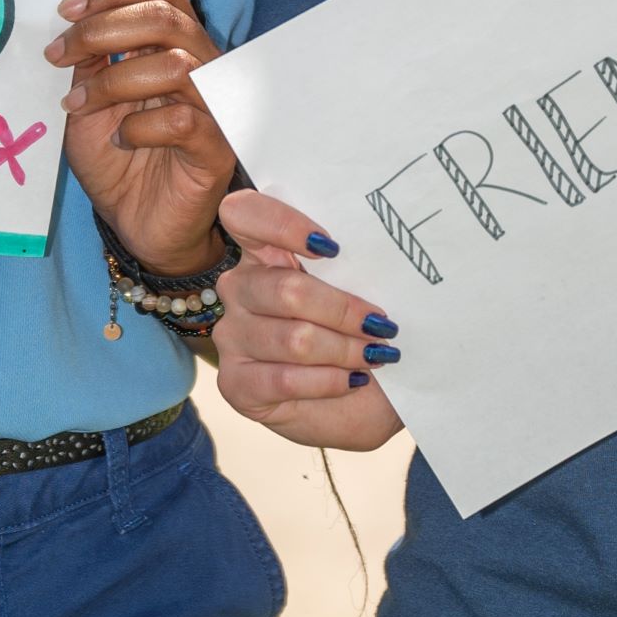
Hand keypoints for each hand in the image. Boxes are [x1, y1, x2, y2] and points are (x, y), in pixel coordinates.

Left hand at [48, 0, 236, 275]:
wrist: (138, 223)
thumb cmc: (118, 158)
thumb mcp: (88, 102)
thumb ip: (88, 62)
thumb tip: (72, 22)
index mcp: (173, 43)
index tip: (67, 9)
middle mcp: (200, 65)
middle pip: (165, 16)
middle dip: (101, 29)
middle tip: (58, 54)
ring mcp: (214, 105)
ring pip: (174, 64)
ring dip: (112, 81)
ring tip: (76, 105)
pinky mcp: (217, 148)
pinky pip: (183, 119)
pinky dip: (139, 126)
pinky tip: (119, 141)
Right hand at [214, 189, 405, 451]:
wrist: (359, 401)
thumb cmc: (358, 337)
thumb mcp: (361, 295)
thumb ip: (357, 269)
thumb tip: (383, 256)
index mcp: (265, 251)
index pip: (245, 214)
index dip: (282, 224)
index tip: (332, 247)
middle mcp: (240, 288)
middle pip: (286, 289)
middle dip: (344, 311)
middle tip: (382, 326)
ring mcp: (232, 335)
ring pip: (293, 338)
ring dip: (344, 350)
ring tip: (374, 356)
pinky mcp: (235, 383)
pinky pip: (285, 379)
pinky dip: (329, 381)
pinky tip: (352, 380)